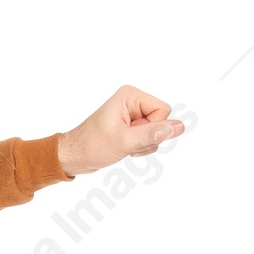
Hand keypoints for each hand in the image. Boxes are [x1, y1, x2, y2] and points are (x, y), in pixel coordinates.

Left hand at [58, 87, 183, 175]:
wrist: (73, 158)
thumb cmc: (92, 146)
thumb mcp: (125, 141)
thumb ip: (154, 134)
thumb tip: (180, 127)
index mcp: (131, 95)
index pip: (163, 110)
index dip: (153, 127)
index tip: (131, 134)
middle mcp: (133, 101)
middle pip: (161, 121)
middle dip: (146, 138)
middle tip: (125, 143)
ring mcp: (132, 115)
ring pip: (156, 132)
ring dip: (142, 145)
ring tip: (122, 146)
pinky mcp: (130, 127)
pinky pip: (148, 138)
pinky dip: (139, 148)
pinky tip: (123, 150)